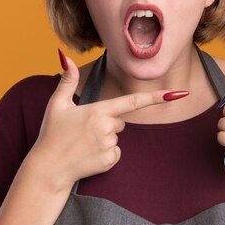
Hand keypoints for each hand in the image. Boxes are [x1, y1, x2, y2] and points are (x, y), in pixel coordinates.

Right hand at [30, 52, 186, 189]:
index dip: (156, 97)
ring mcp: (109, 146)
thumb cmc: (51, 134)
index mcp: (97, 111)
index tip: (177, 94)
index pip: (132, 102)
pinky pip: (116, 153)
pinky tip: (88, 155)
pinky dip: (105, 154)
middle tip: (83, 130)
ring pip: (117, 137)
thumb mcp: (57, 104)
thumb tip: (64, 56)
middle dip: (107, 123)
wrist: (48, 168)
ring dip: (105, 139)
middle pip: (120, 121)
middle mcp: (106, 128)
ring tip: (83, 144)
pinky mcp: (110, 161)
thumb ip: (67, 80)